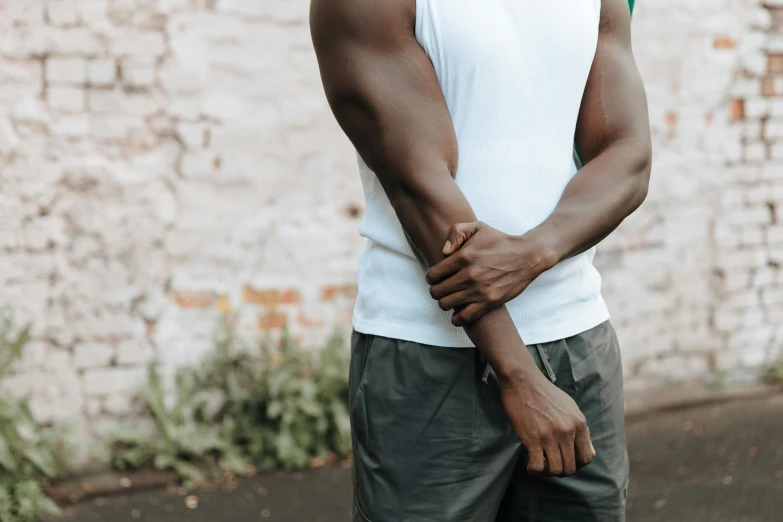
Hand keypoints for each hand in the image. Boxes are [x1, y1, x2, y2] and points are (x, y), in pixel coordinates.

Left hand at [425, 222, 555, 325]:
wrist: (527, 256)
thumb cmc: (500, 241)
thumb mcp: (478, 227)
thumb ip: (456, 232)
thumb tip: (443, 252)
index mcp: (463, 256)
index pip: (433, 274)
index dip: (430, 277)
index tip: (435, 277)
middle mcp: (469, 274)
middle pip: (436, 291)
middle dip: (435, 290)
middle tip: (441, 288)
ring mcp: (479, 290)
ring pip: (446, 304)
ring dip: (444, 303)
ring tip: (450, 298)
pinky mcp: (489, 302)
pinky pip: (464, 317)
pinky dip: (457, 318)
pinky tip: (458, 313)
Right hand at [499, 367, 594, 475]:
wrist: (522, 380)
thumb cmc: (544, 393)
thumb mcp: (570, 407)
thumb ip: (581, 430)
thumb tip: (591, 452)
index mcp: (579, 423)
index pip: (586, 457)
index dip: (576, 464)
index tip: (565, 460)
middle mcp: (568, 431)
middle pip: (571, 467)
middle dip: (561, 471)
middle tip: (550, 465)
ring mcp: (550, 436)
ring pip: (556, 470)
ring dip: (548, 473)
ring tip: (540, 466)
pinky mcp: (533, 438)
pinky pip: (537, 466)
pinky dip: (534, 470)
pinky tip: (530, 464)